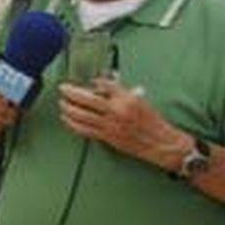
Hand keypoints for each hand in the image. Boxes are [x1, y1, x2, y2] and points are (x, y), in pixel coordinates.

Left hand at [58, 78, 183, 168]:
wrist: (163, 144)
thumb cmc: (154, 122)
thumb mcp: (141, 101)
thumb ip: (122, 93)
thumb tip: (103, 86)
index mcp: (128, 98)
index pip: (104, 84)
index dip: (94, 82)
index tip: (87, 81)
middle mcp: (117, 110)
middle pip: (87, 98)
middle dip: (71, 92)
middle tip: (62, 88)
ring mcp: (111, 125)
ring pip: (81, 114)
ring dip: (68, 107)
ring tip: (61, 103)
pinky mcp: (107, 137)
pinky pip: (84, 129)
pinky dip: (72, 123)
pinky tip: (66, 118)